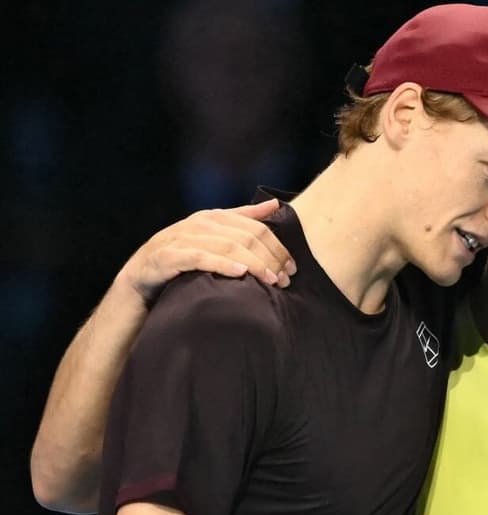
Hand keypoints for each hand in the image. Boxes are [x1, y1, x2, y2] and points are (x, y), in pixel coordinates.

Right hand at [117, 199, 295, 303]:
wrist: (139, 277)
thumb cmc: (182, 257)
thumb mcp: (213, 236)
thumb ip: (243, 219)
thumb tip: (275, 205)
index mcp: (214, 218)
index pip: (256, 228)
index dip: (277, 247)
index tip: (292, 268)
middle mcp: (199, 224)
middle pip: (246, 237)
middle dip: (270, 258)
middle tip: (285, 279)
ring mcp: (182, 238)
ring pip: (227, 246)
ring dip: (254, 264)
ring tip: (270, 280)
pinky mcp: (168, 256)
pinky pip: (199, 258)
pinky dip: (221, 264)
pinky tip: (239, 273)